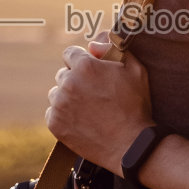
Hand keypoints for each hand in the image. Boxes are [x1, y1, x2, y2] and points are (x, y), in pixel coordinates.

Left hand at [45, 36, 152, 173]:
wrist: (131, 145)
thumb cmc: (135, 106)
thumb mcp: (135, 69)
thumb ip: (113, 47)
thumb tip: (92, 44)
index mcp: (85, 66)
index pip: (70, 54)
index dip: (83, 63)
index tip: (93, 74)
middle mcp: (68, 83)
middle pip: (63, 74)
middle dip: (76, 81)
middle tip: (94, 95)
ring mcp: (59, 104)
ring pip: (56, 94)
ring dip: (68, 98)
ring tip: (89, 110)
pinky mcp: (55, 124)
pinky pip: (52, 113)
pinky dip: (64, 116)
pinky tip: (82, 121)